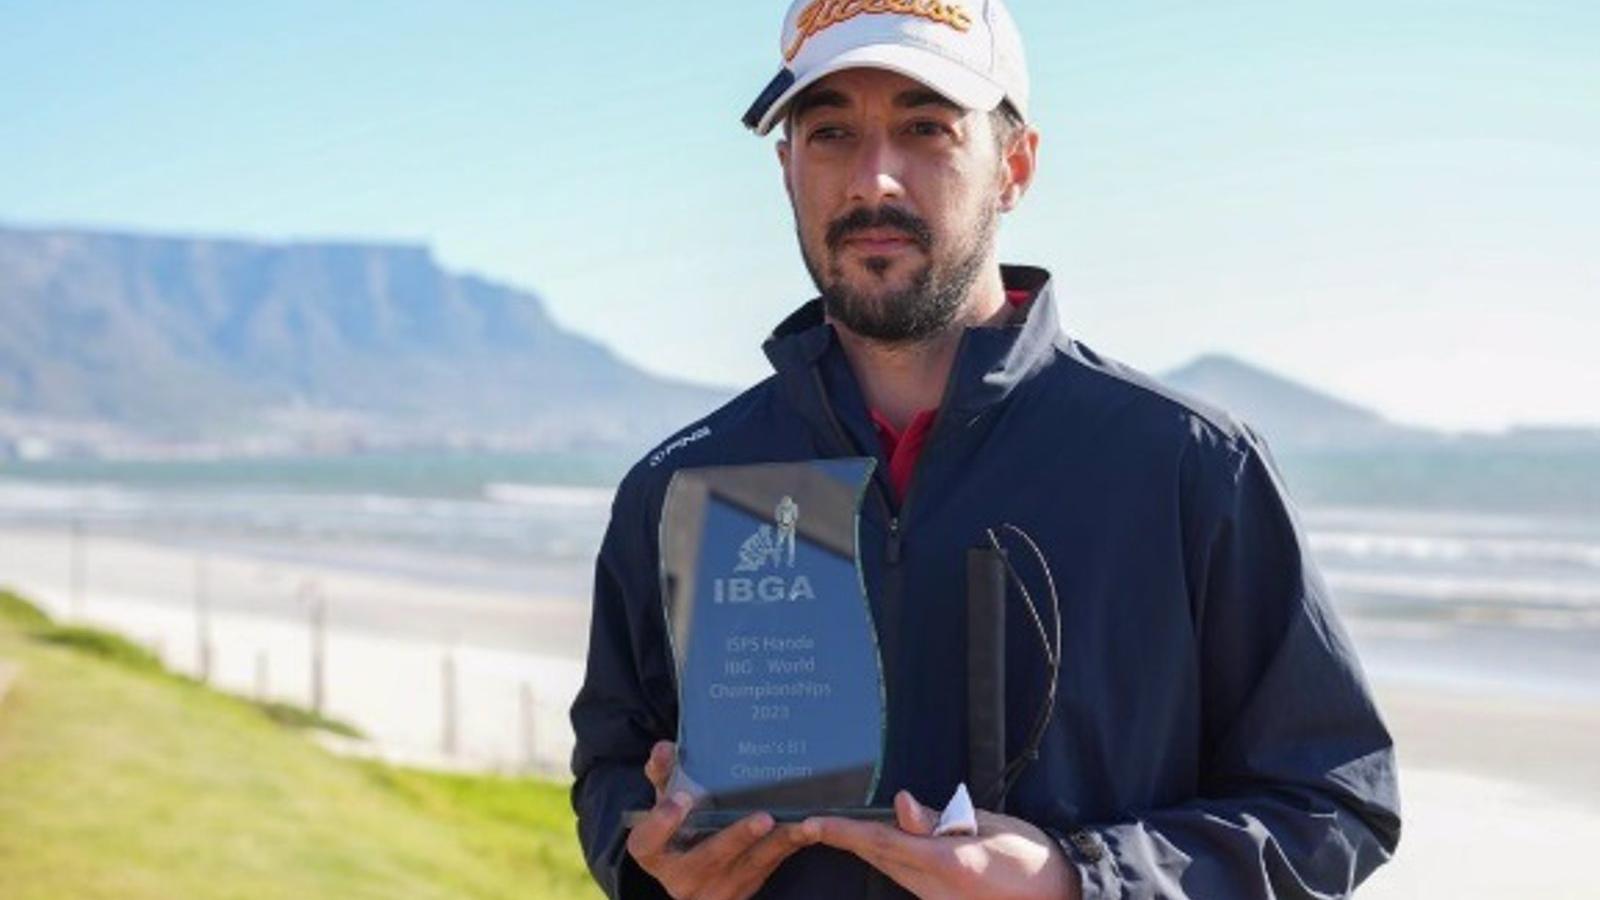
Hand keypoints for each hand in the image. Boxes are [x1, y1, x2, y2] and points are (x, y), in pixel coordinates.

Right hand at [625, 741, 815, 899]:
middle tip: (763, 817)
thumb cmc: (678, 826)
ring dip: (777, 845)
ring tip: (802, 826)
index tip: (682, 798)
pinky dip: (789, 848)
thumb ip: (663, 774)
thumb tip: (665, 747)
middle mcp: (681, 879)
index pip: (647, 842)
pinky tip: (809, 830)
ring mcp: (715, 890)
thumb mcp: (664, 801)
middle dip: (738, 838)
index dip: (663, 822)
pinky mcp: (744, 889)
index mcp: (653, 853)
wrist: (692, 871)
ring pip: (749, 866)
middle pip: (708, 858)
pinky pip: (769, 868)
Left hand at [803, 790, 1081, 899]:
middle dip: (850, 839)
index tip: (812, 824)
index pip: (882, 842)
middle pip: (880, 859)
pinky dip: (896, 860)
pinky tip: (895, 844)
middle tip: (818, 821)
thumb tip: (900, 805)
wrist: (1062, 897)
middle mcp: (936, 888)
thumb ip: (940, 820)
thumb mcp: (988, 827)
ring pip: (892, 870)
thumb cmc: (1031, 859)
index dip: (843, 833)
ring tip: (849, 828)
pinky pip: (909, 880)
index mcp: (947, 863)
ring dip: (873, 848)